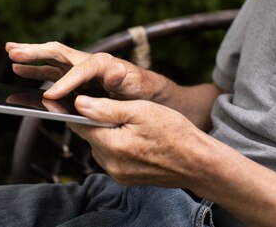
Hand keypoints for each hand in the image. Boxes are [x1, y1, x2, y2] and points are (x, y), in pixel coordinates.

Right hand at [6, 41, 162, 100]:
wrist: (142, 89)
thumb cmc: (138, 88)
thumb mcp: (134, 85)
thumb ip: (122, 79)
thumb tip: (117, 70)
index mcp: (102, 63)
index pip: (80, 71)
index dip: (66, 83)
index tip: (51, 95)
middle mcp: (86, 61)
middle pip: (58, 52)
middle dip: (36, 52)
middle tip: (14, 51)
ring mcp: (78, 67)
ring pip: (50, 58)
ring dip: (30, 56)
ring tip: (10, 52)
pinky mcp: (73, 76)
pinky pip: (51, 71)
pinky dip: (34, 70)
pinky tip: (18, 69)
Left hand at [68, 95, 211, 187]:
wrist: (196, 162)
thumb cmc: (173, 131)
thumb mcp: (141, 110)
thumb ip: (107, 108)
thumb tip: (78, 103)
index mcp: (111, 145)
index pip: (79, 124)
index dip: (80, 108)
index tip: (84, 96)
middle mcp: (110, 164)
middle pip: (89, 136)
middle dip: (97, 121)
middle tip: (119, 109)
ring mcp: (117, 174)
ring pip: (100, 147)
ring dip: (107, 134)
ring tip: (130, 124)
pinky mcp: (125, 180)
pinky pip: (111, 158)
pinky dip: (117, 146)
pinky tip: (135, 139)